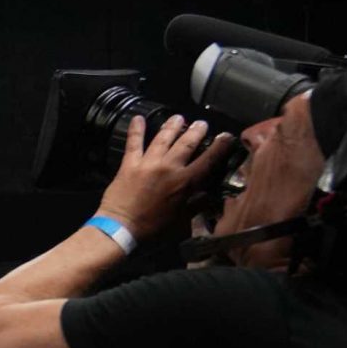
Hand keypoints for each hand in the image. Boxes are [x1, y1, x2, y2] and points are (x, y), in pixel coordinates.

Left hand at [97, 114, 235, 243]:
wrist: (120, 229)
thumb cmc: (152, 230)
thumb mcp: (181, 222)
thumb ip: (196, 206)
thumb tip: (209, 198)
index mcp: (184, 183)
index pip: (207, 161)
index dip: (219, 147)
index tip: (226, 137)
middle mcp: (168, 168)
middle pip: (186, 143)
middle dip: (196, 131)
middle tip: (201, 123)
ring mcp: (148, 163)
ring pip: (163, 138)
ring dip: (172, 126)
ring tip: (178, 117)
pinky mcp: (129, 164)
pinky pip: (134, 142)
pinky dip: (136, 129)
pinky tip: (138, 117)